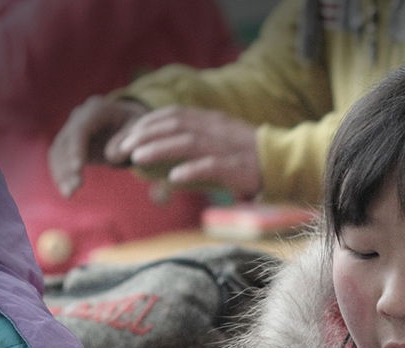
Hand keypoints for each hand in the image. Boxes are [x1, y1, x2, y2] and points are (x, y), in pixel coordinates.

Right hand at [48, 95, 146, 196]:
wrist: (130, 124)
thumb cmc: (138, 128)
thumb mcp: (140, 131)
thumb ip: (127, 141)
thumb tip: (111, 156)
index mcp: (97, 109)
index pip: (81, 129)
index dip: (76, 148)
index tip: (77, 168)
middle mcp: (79, 116)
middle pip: (66, 141)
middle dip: (67, 165)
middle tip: (74, 188)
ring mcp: (72, 129)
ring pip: (59, 151)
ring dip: (62, 173)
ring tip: (69, 194)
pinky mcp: (70, 144)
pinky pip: (60, 159)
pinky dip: (62, 174)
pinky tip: (67, 191)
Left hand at [104, 105, 261, 199]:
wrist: (284, 164)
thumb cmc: (247, 160)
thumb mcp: (218, 147)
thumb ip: (193, 151)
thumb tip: (164, 168)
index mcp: (211, 120)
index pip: (173, 114)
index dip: (146, 123)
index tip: (125, 136)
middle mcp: (217, 129)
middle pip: (174, 125)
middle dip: (144, 135)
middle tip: (120, 149)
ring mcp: (227, 147)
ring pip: (188, 141)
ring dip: (160, 149)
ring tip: (137, 158)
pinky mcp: (238, 166)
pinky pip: (212, 165)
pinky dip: (192, 169)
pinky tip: (174, 177)